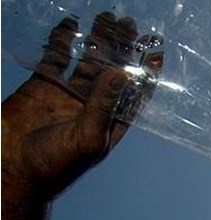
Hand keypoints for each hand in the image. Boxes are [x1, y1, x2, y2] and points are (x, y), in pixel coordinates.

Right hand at [1, 13, 162, 200]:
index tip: (156, 51)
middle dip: (123, 49)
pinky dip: (63, 41)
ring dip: (98, 41)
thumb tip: (123, 73)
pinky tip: (71, 24)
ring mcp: (68, 95)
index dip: (147, 74)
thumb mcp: (87, 136)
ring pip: (87, 61)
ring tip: (108, 18)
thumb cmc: (56, 165)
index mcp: (110, 122)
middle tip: (130, 24)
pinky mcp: (43, 86)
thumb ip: (104, 105)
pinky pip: (56, 58)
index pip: (135, 94)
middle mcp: (92, 106)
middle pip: (113, 71)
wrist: (13, 171)